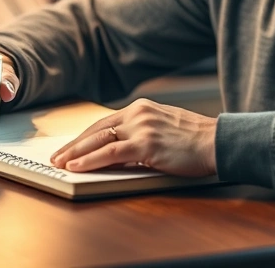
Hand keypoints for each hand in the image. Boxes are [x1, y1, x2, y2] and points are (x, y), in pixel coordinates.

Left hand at [50, 99, 216, 176]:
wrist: (218, 141)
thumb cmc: (196, 139)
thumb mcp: (165, 128)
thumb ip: (142, 133)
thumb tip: (119, 150)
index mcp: (142, 108)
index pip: (104, 122)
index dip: (84, 136)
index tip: (70, 147)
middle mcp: (138, 113)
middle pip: (96, 129)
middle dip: (73, 145)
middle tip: (56, 157)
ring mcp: (142, 128)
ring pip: (99, 140)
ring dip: (76, 154)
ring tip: (60, 164)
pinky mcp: (146, 144)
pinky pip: (110, 152)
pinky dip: (90, 160)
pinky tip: (77, 167)